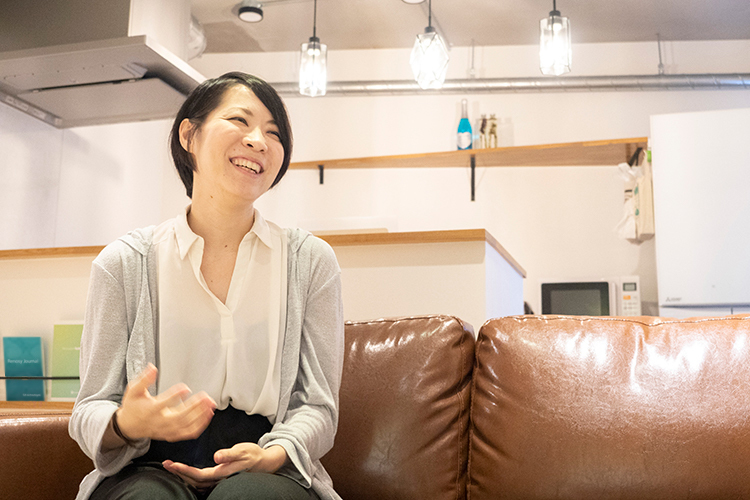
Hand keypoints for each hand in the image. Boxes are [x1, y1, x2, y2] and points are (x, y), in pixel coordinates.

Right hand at [116, 364, 216, 442]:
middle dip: (194, 407)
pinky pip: (188, 433)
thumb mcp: (134, 390)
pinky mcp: (172, 434)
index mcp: (150, 410)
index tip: (185, 388)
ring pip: (186, 426)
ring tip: (210, 403)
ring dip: (201, 415)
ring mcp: (167, 430)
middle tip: (205, 396)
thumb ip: (144, 379)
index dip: (175, 395)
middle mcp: (159, 422)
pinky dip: (200, 425)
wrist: (129, 426)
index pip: (163, 403)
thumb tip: (152, 367)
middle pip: (179, 417)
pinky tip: (208, 415)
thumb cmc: (133, 406)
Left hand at [162, 444, 287, 488]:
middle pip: (193, 480)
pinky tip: (184, 471)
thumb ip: (230, 454)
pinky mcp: (219, 476)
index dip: (184, 470)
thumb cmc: (253, 455)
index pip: (198, 475)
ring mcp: (218, 479)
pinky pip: (200, 479)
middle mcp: (218, 478)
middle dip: (178, 473)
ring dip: (182, 475)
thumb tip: (217, 456)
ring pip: (196, 481)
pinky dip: (190, 475)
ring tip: (171, 467)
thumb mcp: (244, 451)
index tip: (172, 464)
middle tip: (165, 464)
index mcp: (222, 472)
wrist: (264, 462)